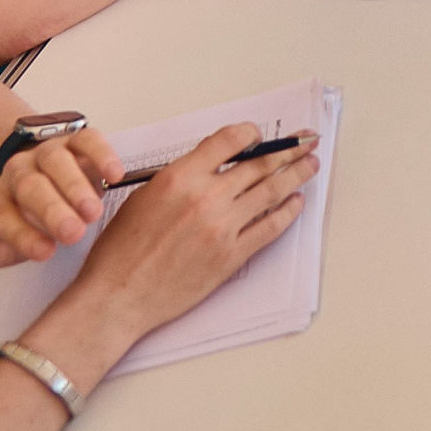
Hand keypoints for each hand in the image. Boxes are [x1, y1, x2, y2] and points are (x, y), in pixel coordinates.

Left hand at [0, 129, 125, 283]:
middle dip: (51, 210)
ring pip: (57, 162)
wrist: (42, 177)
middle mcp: (18, 171)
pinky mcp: (77, 140)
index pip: (1, 215)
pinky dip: (102, 155)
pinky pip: (88, 140)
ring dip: (75, 187)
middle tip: (72, 233)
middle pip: (30, 186)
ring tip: (93, 212)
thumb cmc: (28, 218)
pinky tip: (114, 176)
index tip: (44, 252)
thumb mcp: (6, 242)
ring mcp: (48, 152)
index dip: (21, 234)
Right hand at [45, 123, 318, 342]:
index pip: (230, 140)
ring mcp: (223, 227)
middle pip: (259, 164)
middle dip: (288, 150)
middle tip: (307, 140)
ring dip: (296, 174)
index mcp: (181, 177)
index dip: (251, 134)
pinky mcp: (232, 256)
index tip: (260, 135)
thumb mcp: (144, 196)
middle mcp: (207, 198)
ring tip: (311, 164)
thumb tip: (212, 166)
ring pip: (271, 192)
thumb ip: (181, 177)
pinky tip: (296, 202)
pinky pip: (269, 228)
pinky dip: (287, 212)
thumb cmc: (122, 249)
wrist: (118, 296)